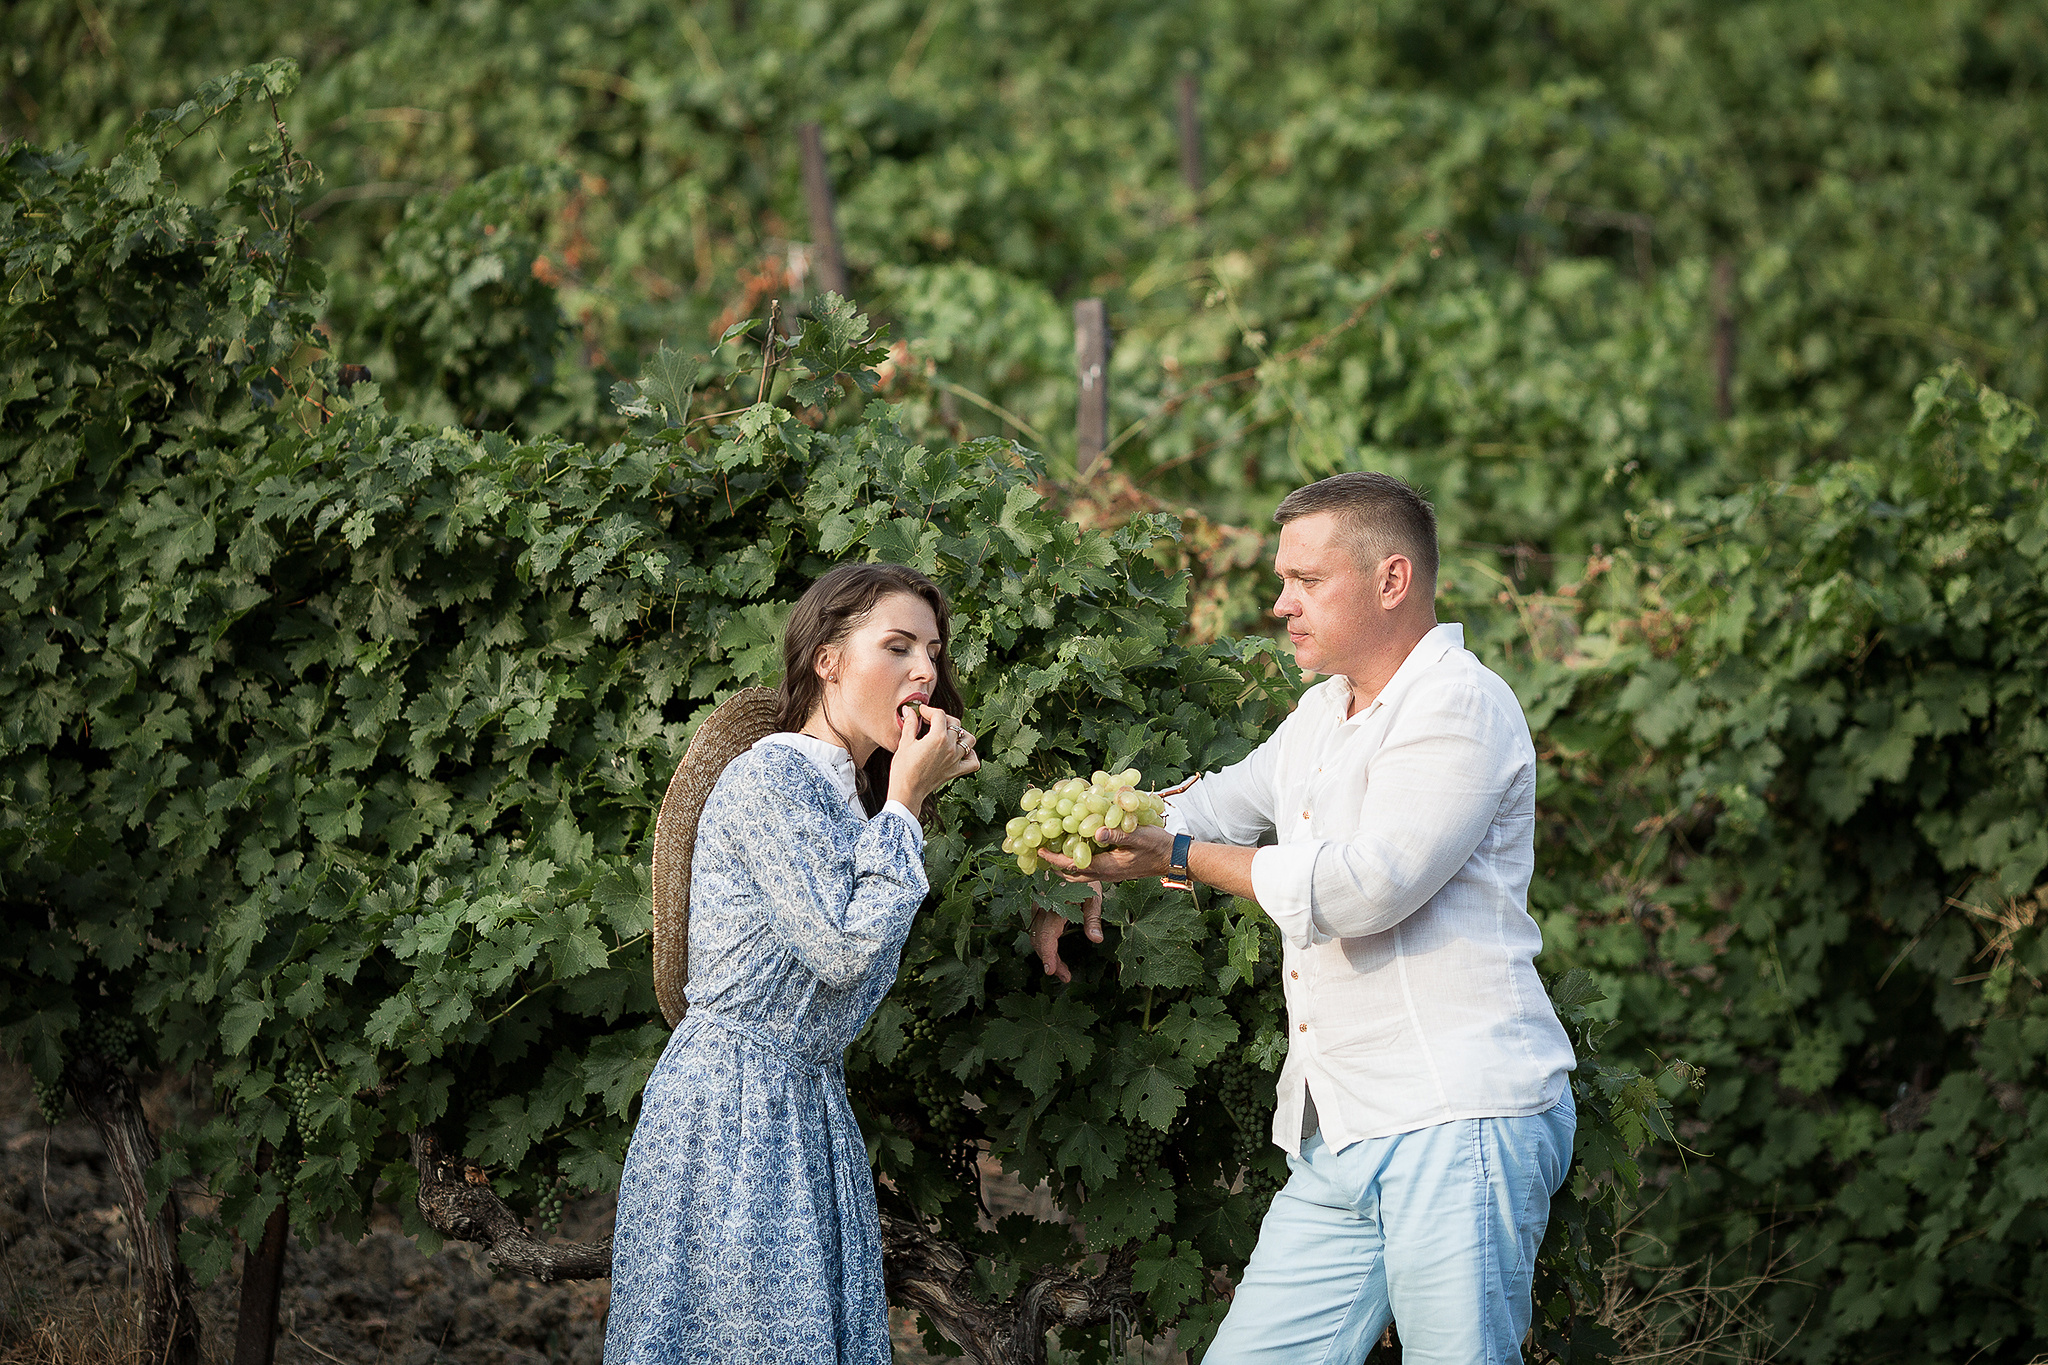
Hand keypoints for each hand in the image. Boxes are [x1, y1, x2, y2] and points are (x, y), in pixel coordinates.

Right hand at [886, 704, 978, 810]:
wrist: (907, 791)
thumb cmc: (903, 768)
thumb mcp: (905, 743)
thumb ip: (910, 724)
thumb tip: (909, 710)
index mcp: (938, 737)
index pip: (939, 715)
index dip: (929, 710)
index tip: (921, 712)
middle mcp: (950, 747)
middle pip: (955, 724)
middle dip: (942, 719)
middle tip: (931, 722)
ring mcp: (956, 760)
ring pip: (969, 740)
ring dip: (960, 734)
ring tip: (948, 734)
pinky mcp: (956, 771)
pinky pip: (973, 762)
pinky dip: (970, 755)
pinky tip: (960, 752)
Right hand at [1031, 884, 1102, 982]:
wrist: (1072, 861)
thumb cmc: (1087, 878)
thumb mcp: (1094, 896)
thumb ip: (1093, 918)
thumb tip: (1096, 940)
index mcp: (1056, 904)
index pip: (1047, 935)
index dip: (1048, 955)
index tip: (1051, 971)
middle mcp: (1042, 906)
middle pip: (1039, 939)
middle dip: (1050, 960)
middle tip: (1065, 976)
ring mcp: (1037, 906)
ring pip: (1035, 935)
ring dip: (1046, 954)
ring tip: (1062, 970)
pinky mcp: (1037, 906)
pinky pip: (1036, 928)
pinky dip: (1043, 943)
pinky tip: (1054, 953)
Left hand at [1038, 823, 1172, 885]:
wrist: (1174, 858)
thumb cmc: (1158, 845)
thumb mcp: (1139, 836)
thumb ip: (1118, 834)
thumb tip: (1095, 832)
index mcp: (1107, 867)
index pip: (1074, 866)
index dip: (1055, 859)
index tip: (1040, 850)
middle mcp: (1106, 873)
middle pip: (1072, 874)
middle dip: (1054, 865)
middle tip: (1040, 851)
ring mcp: (1110, 873)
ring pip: (1080, 874)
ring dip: (1065, 864)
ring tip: (1053, 850)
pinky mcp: (1114, 869)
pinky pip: (1090, 868)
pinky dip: (1078, 860)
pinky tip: (1076, 846)